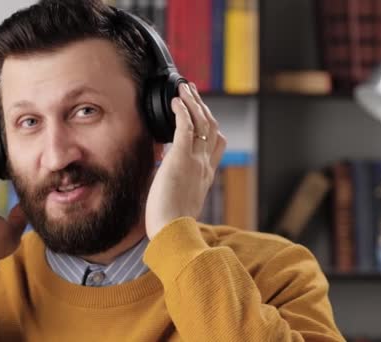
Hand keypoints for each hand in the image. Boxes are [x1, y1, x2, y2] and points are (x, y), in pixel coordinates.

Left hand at [145, 83, 226, 238]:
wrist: (173, 231)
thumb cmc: (171, 222)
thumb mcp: (180, 198)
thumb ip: (177, 181)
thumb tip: (164, 169)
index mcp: (206, 175)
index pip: (216, 144)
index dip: (210, 125)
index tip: (200, 114)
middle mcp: (205, 165)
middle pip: (212, 127)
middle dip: (203, 107)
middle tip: (193, 92)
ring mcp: (196, 160)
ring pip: (202, 122)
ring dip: (193, 102)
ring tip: (185, 88)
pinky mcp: (181, 157)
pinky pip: (186, 126)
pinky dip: (182, 110)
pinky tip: (176, 100)